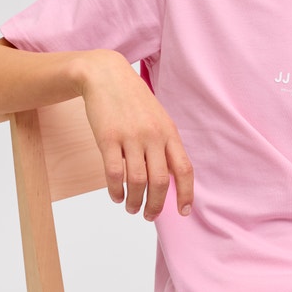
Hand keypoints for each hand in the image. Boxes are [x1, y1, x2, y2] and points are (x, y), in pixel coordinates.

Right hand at [79, 50, 193, 220]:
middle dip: (156, 205)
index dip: (185, 194)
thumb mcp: (158, 118)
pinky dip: (116, 190)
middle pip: (160, 181)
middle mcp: (153, 136)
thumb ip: (165, 145)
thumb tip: (169, 177)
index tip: (182, 211)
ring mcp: (130, 137)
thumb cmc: (133, 100)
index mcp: (169, 133)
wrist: (106, 75)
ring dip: (135, 201)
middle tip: (150, 216)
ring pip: (137, 181)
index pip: (184, 169)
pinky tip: (116, 196)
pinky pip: (114, 173)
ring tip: (132, 208)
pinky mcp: (108, 138)